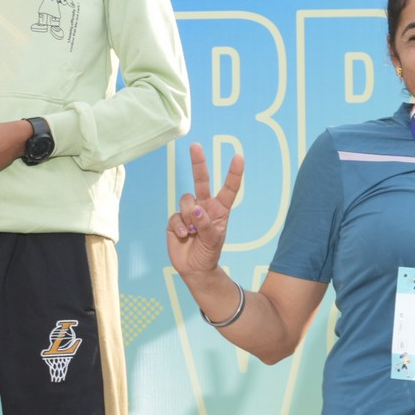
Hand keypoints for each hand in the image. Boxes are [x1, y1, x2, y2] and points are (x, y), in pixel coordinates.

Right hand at [167, 143, 242, 280]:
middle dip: (198, 163)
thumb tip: (195, 208)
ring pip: (186, 201)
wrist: (194, 269)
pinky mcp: (175, 220)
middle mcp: (204, 206)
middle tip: (195, 146)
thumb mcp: (213, 240)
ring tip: (193, 232)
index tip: (238, 156)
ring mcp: (189, 212)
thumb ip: (205, 224)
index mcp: (219, 209)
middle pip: (201, 181)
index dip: (233, 173)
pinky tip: (184, 236)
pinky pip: (175, 216)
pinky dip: (180, 226)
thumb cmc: (209, 253)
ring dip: (189, 216)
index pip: (228, 188)